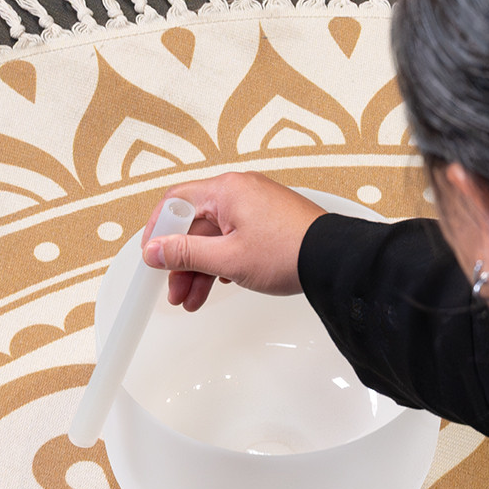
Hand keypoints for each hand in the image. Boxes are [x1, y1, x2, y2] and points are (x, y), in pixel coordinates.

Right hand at [141, 173, 328, 310]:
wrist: (336, 261)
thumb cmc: (290, 252)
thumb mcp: (228, 259)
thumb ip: (186, 254)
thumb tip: (154, 251)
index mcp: (227, 190)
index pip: (175, 203)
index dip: (158, 231)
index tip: (152, 256)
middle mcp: (240, 191)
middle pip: (194, 224)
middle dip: (182, 260)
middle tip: (175, 289)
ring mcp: (255, 205)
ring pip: (214, 235)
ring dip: (201, 267)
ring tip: (194, 299)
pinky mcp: (268, 221)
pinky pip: (234, 237)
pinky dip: (223, 261)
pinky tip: (219, 283)